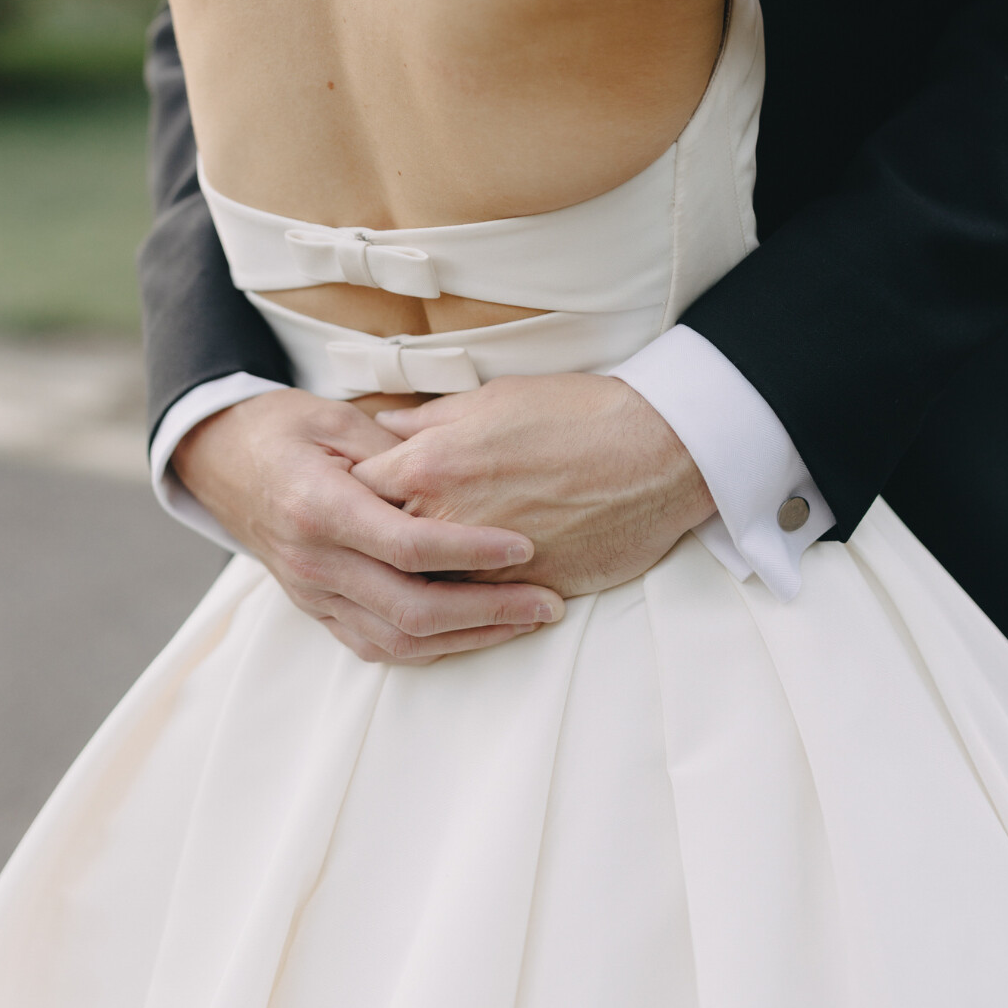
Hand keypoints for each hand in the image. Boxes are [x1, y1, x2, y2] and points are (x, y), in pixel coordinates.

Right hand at [170, 388, 565, 664]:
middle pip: (411, 609)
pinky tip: (474, 633)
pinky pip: (376, 645)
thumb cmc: (280, 428)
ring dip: (469, 638)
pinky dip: (431, 647)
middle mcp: (313, 560)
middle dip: (489, 611)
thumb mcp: (334, 418)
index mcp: (317, 506)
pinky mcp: (315, 607)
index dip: (472, 551)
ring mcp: (311, 592)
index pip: (406, 546)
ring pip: (398, 640)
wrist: (218, 460)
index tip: (524, 545)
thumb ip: (395, 450)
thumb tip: (462, 472)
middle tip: (546, 601)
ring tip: (525, 622)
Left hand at [356, 374, 715, 598]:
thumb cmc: (576, 413)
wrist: (657, 450)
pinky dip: (458, 605)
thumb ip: (426, 421)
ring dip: (410, 583)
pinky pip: (472, 607)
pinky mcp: (525, 591)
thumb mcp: (489, 400)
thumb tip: (384, 427)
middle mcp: (447, 516)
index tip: (350, 498)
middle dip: (368, 547)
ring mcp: (485, 562)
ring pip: (420, 586)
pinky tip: (453, 597)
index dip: (351, 495)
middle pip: (380, 546)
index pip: (359, 490)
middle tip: (364, 546)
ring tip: (402, 577)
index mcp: (430, 463)